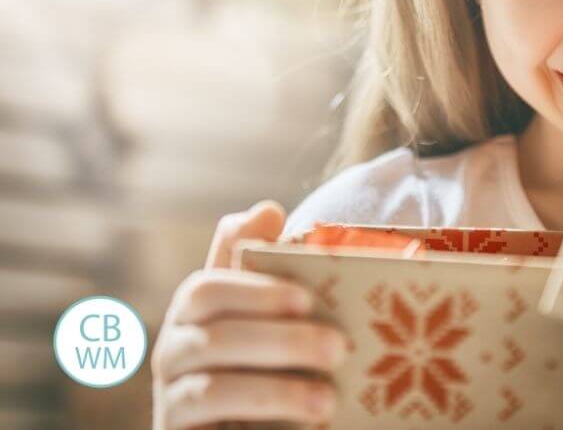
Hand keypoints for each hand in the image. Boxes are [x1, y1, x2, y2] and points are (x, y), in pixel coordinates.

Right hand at [151, 201, 346, 428]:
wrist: (246, 427)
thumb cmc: (265, 360)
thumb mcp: (270, 312)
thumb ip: (262, 264)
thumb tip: (267, 209)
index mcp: (194, 308)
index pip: (208, 287)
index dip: (256, 291)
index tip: (308, 300)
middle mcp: (173, 347)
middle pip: (215, 336)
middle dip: (282, 342)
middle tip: (338, 349)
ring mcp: (169, 396)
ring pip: (212, 387)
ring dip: (275, 390)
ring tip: (328, 400)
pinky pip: (208, 422)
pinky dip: (259, 418)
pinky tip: (305, 426)